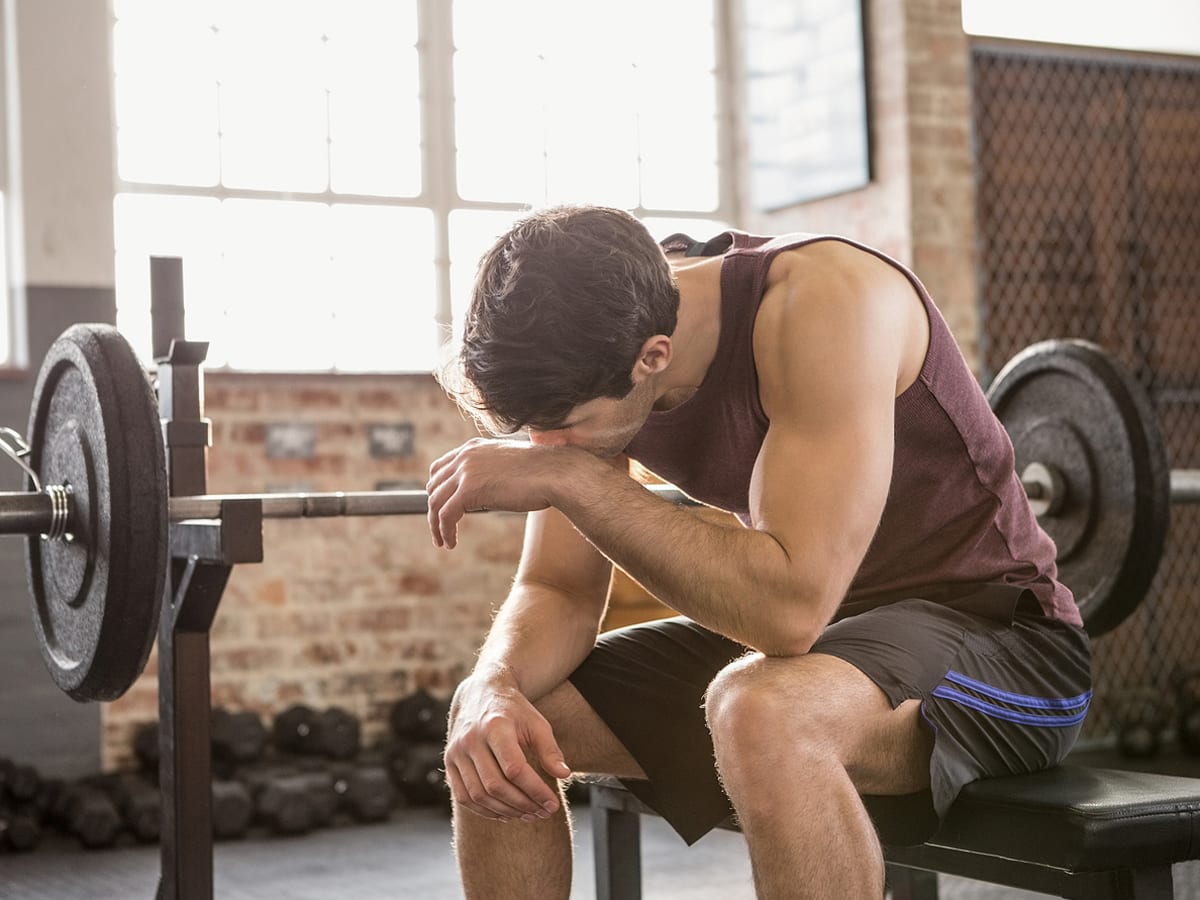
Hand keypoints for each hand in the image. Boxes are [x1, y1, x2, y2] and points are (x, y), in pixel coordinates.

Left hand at [426, 438, 583, 548]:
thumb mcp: (510, 467)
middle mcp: (466, 456)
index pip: (441, 468)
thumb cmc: (543, 473)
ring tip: (444, 542)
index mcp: (474, 448)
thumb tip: (489, 491)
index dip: (437, 491)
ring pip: (436, 502)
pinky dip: (445, 531)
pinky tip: (451, 543)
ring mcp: (466, 471)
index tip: (441, 509)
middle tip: (442, 531)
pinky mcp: (469, 489)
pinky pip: (446, 515)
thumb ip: (493, 473)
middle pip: (434, 486)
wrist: (556, 473)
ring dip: (436, 526)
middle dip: (434, 511)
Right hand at [443, 672, 572, 821]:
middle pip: (495, 785)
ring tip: (528, 815)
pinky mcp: (449, 763)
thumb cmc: (513, 711)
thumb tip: (564, 775)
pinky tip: (506, 813)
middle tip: (543, 813)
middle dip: (522, 804)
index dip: (535, 790)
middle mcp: (471, 740)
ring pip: (478, 795)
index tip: (553, 804)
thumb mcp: (536, 723)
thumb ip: (550, 749)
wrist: (480, 694)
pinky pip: (464, 797)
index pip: (514, 769)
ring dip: (505, 811)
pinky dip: (485, 810)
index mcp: (495, 726)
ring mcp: (456, 752)